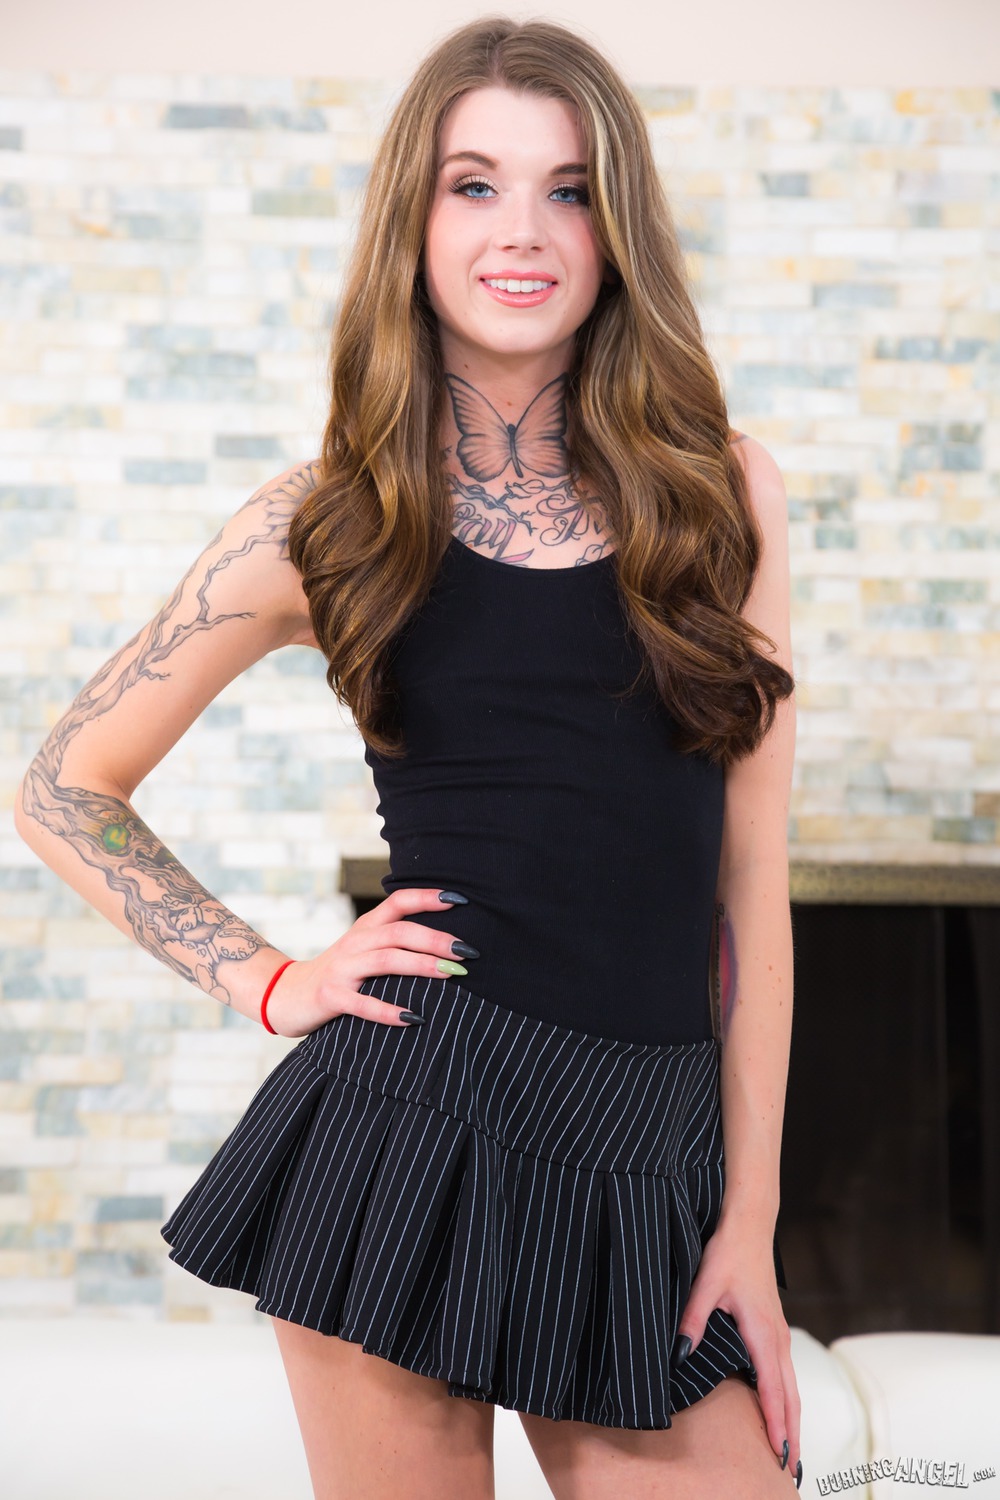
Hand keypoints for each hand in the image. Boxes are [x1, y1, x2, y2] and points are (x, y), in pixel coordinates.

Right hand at [262, 887, 471, 1038]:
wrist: (285, 994)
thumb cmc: (338, 973)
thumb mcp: (363, 949)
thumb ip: (394, 941)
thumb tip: (447, 943)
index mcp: (366, 927)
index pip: (398, 902)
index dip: (428, 898)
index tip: (461, 900)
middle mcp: (355, 942)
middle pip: (399, 932)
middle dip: (436, 939)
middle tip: (467, 952)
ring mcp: (342, 969)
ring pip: (385, 960)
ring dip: (420, 965)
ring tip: (451, 974)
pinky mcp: (331, 997)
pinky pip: (363, 1003)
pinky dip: (389, 1010)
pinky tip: (414, 1018)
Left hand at [675, 1217, 800, 1482]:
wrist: (749, 1226)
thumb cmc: (728, 1253)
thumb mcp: (705, 1284)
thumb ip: (693, 1320)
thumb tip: (680, 1355)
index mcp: (763, 1333)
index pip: (772, 1390)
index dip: (775, 1424)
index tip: (779, 1455)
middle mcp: (777, 1338)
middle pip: (790, 1397)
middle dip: (790, 1434)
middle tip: (790, 1470)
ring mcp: (780, 1334)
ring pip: (792, 1387)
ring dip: (791, 1420)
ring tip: (790, 1452)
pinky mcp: (776, 1329)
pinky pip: (786, 1374)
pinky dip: (787, 1400)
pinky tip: (781, 1412)